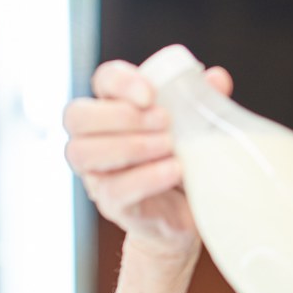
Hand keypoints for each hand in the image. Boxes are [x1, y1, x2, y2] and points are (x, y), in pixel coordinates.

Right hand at [63, 59, 233, 257]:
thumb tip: (216, 78)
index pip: (103, 81)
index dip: (121, 82)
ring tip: (170, 146)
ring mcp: (98, 173)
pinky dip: (145, 177)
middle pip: (77, 116)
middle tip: (164, 120)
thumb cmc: (188, 160)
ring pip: (83, 152)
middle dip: (120, 115)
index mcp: (116, 108)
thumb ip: (204, 101)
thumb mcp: (198, 128)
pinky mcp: (112, 204)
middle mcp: (96, 138)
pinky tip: (173, 170)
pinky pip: (114, 189)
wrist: (192, 213)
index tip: (151, 93)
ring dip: (130, 145)